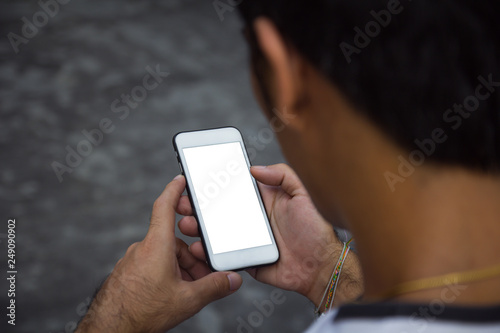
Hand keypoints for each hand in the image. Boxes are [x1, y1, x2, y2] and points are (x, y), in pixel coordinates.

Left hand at [76, 175, 242, 332]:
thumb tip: (232, 280)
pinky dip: (167, 274)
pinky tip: (173, 293)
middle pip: (174, 240)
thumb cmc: (141, 312)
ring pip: (165, 256)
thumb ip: (213, 287)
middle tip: (203, 275)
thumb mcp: (186, 300)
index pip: (165, 206)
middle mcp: (143, 249)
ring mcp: (134, 261)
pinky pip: (154, 266)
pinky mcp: (129, 273)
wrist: (110, 330)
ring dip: (181, 268)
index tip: (181, 179)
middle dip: (192, 256)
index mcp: (157, 246)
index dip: (174, 189)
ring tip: (188, 290)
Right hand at [179, 164, 362, 308]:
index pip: (232, 189)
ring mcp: (245, 239)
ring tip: (187, 223)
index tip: (196, 180)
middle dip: (198, 205)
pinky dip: (207, 252)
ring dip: (198, 227)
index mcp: (262, 200)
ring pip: (215, 232)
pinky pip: (222, 255)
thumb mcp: (303, 195)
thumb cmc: (315, 229)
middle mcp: (250, 218)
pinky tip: (197, 247)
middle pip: (218, 210)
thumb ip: (282, 175)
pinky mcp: (244, 258)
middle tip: (184, 203)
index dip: (214, 185)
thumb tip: (254, 168)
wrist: (320, 267)